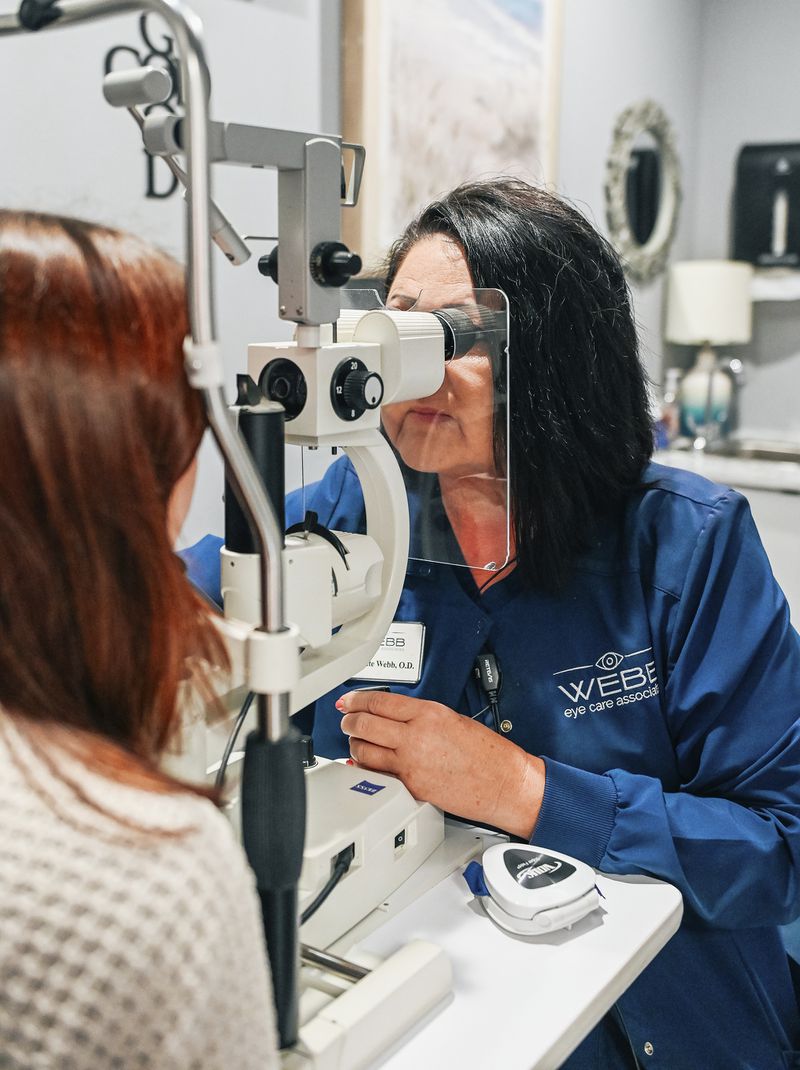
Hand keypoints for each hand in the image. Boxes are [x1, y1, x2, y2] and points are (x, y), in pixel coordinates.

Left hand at [337, 690, 544, 839]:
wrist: (505, 784)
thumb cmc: (489, 755)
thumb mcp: (453, 720)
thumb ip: (422, 718)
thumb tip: (395, 717)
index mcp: (428, 713)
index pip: (379, 701)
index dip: (357, 700)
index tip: (348, 701)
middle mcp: (416, 735)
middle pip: (365, 724)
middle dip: (349, 721)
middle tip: (346, 720)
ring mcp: (411, 763)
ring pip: (364, 750)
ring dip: (354, 745)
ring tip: (355, 742)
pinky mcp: (411, 787)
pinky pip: (377, 774)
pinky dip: (366, 767)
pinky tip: (363, 764)